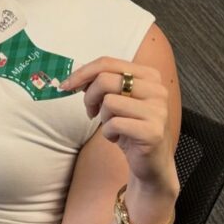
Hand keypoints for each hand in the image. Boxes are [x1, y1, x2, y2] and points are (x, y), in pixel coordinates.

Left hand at [62, 57, 177, 191]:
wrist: (151, 161)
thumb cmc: (130, 126)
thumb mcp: (117, 99)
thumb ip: (101, 83)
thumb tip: (73, 76)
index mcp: (149, 75)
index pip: (107, 62)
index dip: (82, 73)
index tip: (65, 85)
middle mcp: (157, 90)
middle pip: (105, 80)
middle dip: (89, 97)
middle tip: (91, 111)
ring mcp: (158, 110)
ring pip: (109, 102)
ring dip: (103, 117)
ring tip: (112, 126)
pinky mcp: (153, 131)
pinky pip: (114, 124)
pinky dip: (108, 133)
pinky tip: (118, 138)